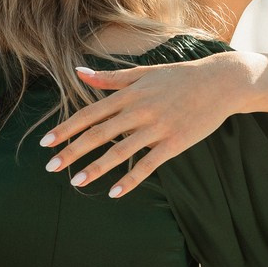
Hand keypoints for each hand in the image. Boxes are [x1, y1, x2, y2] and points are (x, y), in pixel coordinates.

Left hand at [39, 50, 267, 197]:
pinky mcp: (175, 143)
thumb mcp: (144, 73)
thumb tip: (79, 73)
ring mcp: (157, 127)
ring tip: (76, 182)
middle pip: (99, 133)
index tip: (45, 142)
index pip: (90, 113)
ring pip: (120, 151)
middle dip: (72, 151)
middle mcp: (140, 110)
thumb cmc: (180, 76)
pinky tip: (115, 193)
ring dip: (96, 168)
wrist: (221, 82)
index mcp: (130, 94)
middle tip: (51, 166)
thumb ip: (110, 78)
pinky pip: (148, 165)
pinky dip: (131, 180)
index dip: (66, 128)